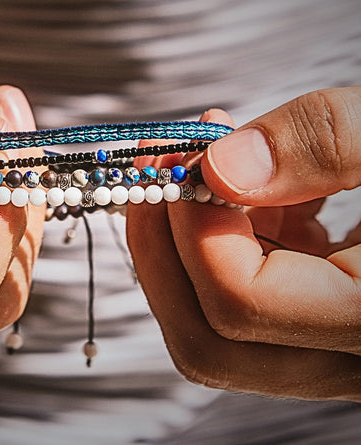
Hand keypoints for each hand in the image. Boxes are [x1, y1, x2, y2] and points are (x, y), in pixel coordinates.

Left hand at [127, 86, 360, 400]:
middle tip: (157, 171)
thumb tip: (219, 166)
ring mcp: (333, 347)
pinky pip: (244, 298)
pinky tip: (257, 189)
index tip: (187, 160)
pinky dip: (228, 240)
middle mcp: (354, 357)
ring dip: (190, 241)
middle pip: (207, 339)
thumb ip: (324, 142)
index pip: (240, 304)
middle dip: (163, 248)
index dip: (194, 227)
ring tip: (213, 164)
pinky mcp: (321, 320)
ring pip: (214, 325)